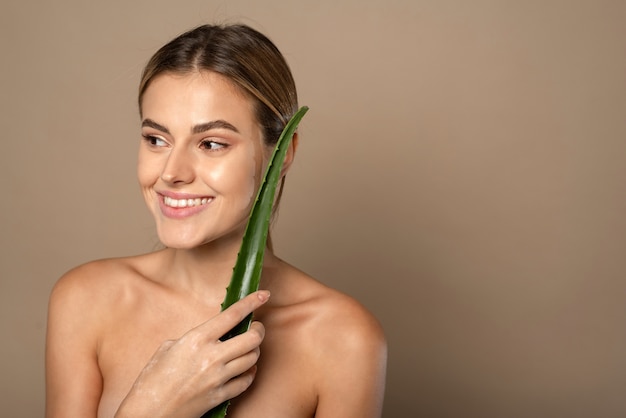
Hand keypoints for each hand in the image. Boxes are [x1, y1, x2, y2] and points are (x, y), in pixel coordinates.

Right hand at [115, 290, 269, 417]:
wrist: (147, 414)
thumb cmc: (151, 381)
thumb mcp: (167, 349)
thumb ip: (192, 339)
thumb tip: (209, 336)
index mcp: (196, 340)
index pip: (232, 315)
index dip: (251, 302)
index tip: (264, 295)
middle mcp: (211, 357)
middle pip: (252, 338)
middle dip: (259, 330)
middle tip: (256, 328)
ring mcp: (218, 378)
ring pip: (252, 359)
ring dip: (254, 351)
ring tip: (248, 348)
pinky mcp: (220, 396)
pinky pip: (245, 382)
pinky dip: (249, 373)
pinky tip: (246, 369)